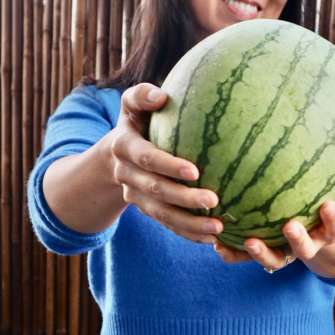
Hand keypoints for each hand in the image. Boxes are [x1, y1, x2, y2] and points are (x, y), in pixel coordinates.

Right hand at [111, 83, 223, 243]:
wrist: (116, 155)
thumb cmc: (136, 123)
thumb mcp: (132, 105)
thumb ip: (141, 96)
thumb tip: (161, 95)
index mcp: (124, 147)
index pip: (147, 158)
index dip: (168, 166)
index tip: (195, 171)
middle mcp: (127, 175)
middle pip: (156, 190)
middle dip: (184, 198)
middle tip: (214, 201)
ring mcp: (136, 196)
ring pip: (162, 214)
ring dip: (190, 224)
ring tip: (218, 229)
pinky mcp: (148, 210)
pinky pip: (168, 225)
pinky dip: (189, 233)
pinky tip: (213, 239)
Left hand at [214, 149, 334, 275]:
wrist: (309, 229)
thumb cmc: (324, 203)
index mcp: (326, 230)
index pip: (334, 227)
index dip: (333, 219)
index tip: (329, 206)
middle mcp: (306, 244)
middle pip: (305, 249)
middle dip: (299, 240)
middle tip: (290, 226)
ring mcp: (283, 251)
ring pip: (274, 259)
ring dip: (262, 253)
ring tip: (249, 241)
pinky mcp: (262, 253)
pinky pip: (246, 258)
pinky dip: (233, 255)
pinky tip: (218, 245)